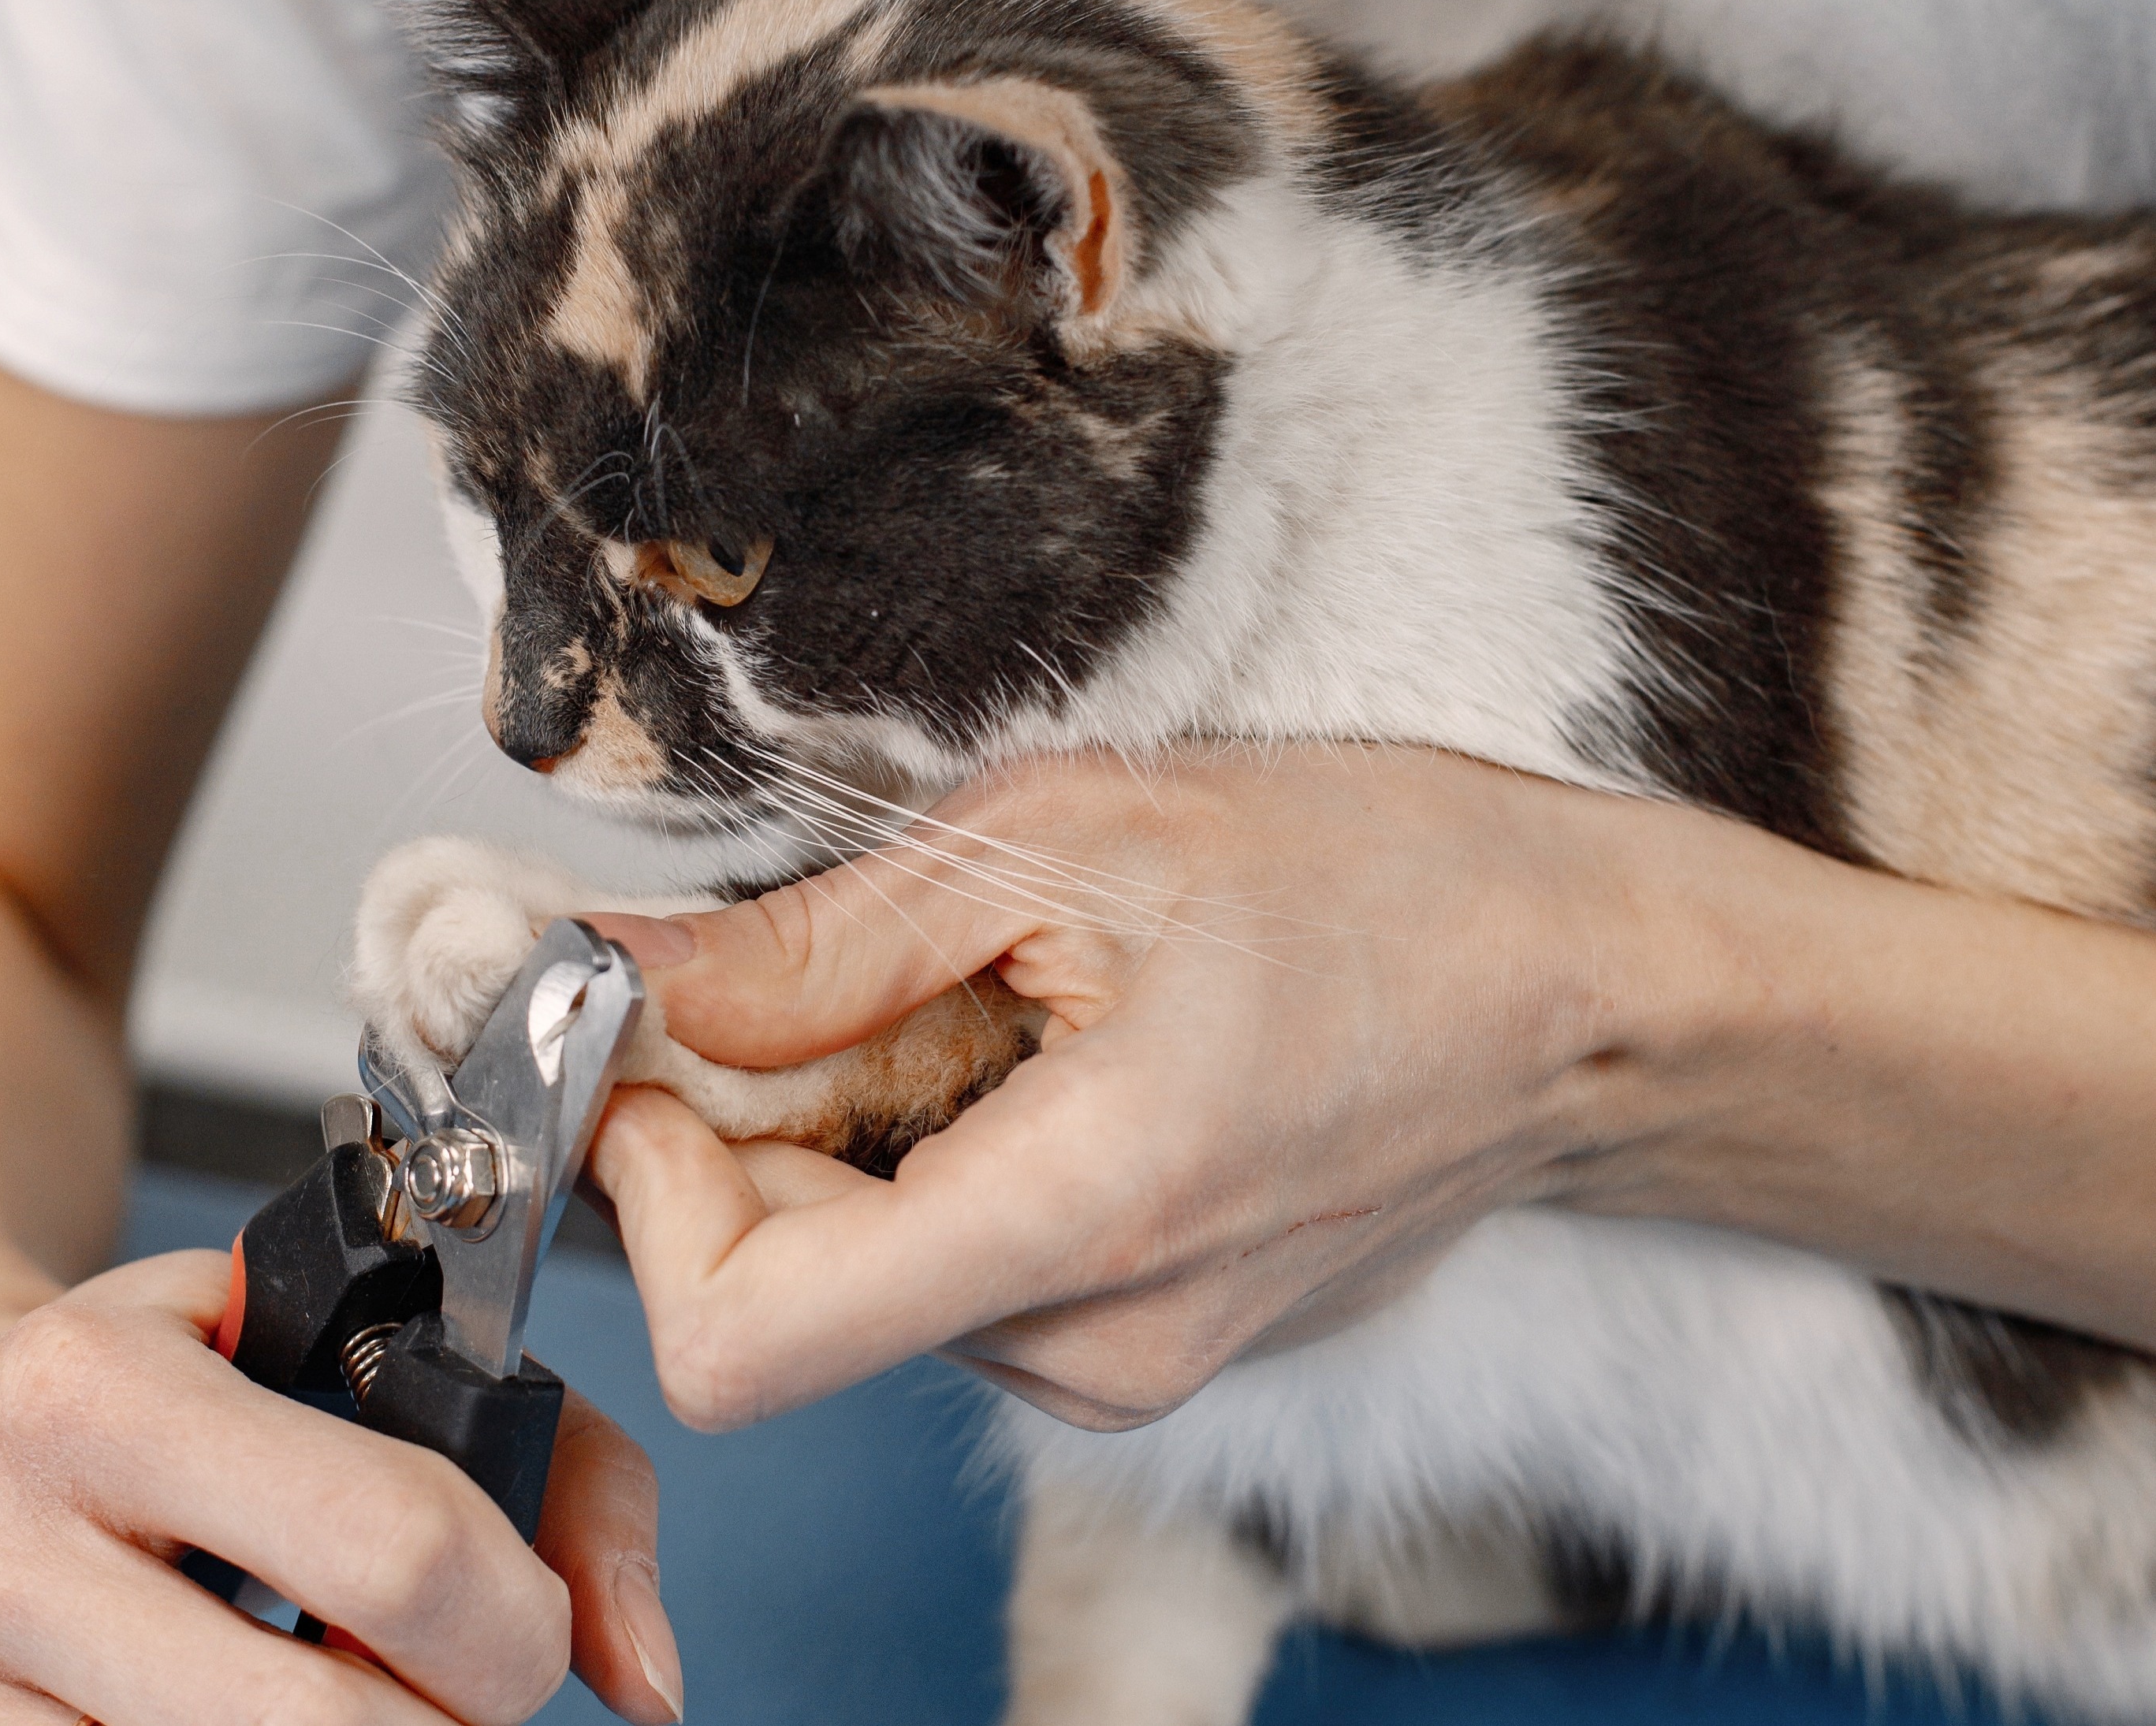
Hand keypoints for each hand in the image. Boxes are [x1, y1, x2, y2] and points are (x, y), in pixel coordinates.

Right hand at [0, 1249, 682, 1723]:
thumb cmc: (169, 1388)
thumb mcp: (346, 1351)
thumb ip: (559, 1477)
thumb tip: (649, 1681)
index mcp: (90, 1387)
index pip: (389, 1545)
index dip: (511, 1624)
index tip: (523, 1633)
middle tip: (460, 1698)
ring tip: (360, 1702)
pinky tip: (255, 1718)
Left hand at [587, 745, 1656, 1432]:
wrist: (1577, 993)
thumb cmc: (1377, 883)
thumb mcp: (1069, 835)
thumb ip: (822, 943)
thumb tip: (629, 982)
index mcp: (1079, 1217)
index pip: (738, 1343)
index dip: (649, 1193)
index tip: (660, 1052)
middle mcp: (1093, 1349)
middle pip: (777, 1302)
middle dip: (737, 1137)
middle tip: (822, 974)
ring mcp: (1123, 1372)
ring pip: (856, 1289)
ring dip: (842, 1145)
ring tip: (983, 1004)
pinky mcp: (1138, 1357)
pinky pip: (945, 1284)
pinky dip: (922, 1172)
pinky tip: (1030, 1059)